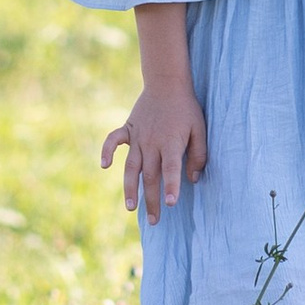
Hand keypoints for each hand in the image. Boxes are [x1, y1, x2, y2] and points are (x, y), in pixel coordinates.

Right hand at [101, 82, 206, 218]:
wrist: (167, 83)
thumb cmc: (186, 109)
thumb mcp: (200, 129)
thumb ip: (198, 155)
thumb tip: (192, 179)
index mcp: (171, 143)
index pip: (171, 169)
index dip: (171, 187)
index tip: (171, 204)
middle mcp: (152, 143)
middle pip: (150, 176)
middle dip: (152, 200)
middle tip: (154, 221)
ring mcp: (138, 136)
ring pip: (131, 167)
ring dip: (130, 188)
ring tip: (130, 207)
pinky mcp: (128, 129)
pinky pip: (113, 140)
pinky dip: (107, 151)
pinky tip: (104, 166)